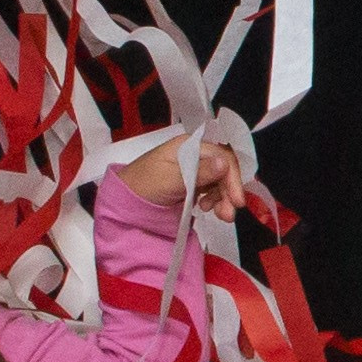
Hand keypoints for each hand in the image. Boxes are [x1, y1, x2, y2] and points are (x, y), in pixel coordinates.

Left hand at [119, 134, 246, 218]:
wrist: (125, 201)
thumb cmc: (144, 185)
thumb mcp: (171, 180)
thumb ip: (199, 173)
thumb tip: (224, 163)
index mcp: (189, 145)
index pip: (221, 156)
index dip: (232, 178)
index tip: (236, 200)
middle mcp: (194, 153)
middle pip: (223, 168)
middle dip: (229, 191)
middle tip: (228, 215)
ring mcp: (193, 168)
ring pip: (220, 180)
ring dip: (224, 197)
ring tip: (219, 215)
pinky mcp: (191, 182)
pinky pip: (212, 188)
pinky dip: (215, 200)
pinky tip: (206, 208)